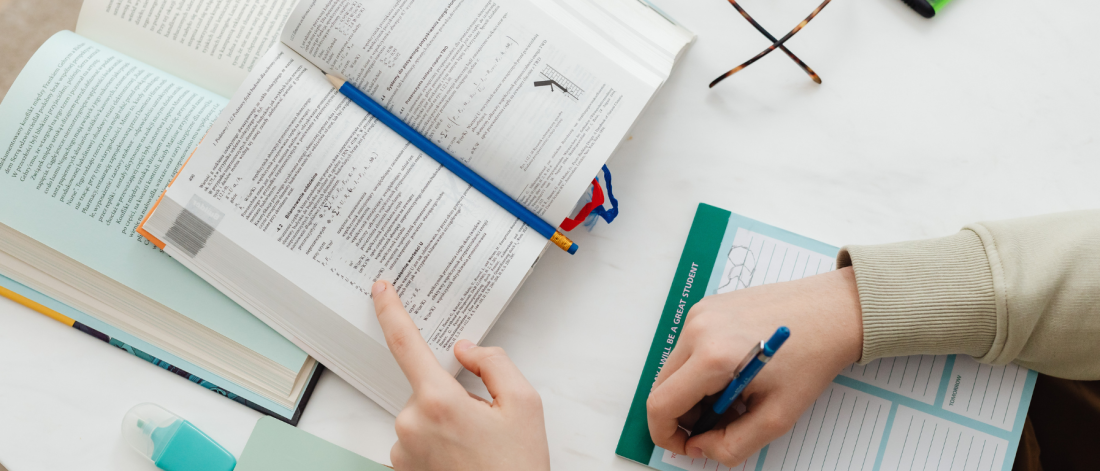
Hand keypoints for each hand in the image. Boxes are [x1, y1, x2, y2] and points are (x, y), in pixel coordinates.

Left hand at [372, 280, 550, 470]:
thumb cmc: (518, 467)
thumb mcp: (525, 404)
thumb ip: (493, 362)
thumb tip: (465, 350)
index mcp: (438, 402)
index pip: (405, 343)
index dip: (390, 311)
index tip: (381, 289)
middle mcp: (410, 424)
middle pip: (426, 387)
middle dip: (454, 396)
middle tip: (486, 424)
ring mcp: (402, 450)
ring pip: (422, 415)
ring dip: (446, 422)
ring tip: (478, 449)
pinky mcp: (402, 469)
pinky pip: (417, 440)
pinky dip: (438, 443)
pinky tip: (463, 459)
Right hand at [647, 267, 862, 466]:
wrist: (833, 311)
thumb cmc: (812, 359)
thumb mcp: (777, 417)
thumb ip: (732, 444)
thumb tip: (700, 447)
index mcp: (712, 357)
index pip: (661, 405)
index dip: (667, 435)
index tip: (688, 446)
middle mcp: (697, 330)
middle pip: (663, 387)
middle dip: (684, 415)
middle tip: (719, 424)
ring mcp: (699, 314)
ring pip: (674, 369)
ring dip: (694, 392)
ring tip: (734, 397)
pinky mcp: (707, 307)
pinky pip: (687, 348)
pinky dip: (701, 369)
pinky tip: (734, 373)